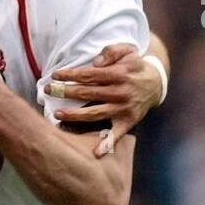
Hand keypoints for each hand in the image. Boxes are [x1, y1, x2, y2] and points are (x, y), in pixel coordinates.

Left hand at [46, 43, 161, 157]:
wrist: (156, 84)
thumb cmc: (134, 66)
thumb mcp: (127, 51)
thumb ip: (111, 52)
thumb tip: (95, 62)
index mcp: (118, 74)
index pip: (89, 75)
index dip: (70, 75)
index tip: (55, 75)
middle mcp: (120, 92)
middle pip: (88, 93)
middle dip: (66, 92)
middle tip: (47, 91)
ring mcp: (123, 109)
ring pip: (95, 113)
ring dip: (75, 115)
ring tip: (58, 114)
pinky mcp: (128, 122)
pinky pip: (117, 135)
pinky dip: (108, 145)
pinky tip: (95, 153)